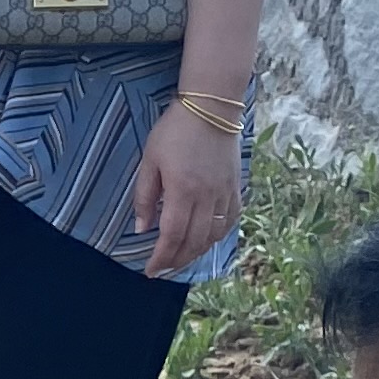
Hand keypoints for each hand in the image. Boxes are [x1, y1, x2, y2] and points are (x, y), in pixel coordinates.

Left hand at [130, 104, 240, 278]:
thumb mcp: (150, 161)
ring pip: (213, 235)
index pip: (172, 236)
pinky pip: (230, 220)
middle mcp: (207, 197)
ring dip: (197, 252)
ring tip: (182, 258)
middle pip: (193, 242)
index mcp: (182, 191)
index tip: (151, 271)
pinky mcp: (235, 187)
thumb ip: (145, 196)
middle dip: (177, 260)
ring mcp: (224, 193)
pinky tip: (206, 239)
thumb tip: (142, 228)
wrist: (212, 107)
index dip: (161, 258)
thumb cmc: (175, 130)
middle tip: (163, 269)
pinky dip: (217, 235)